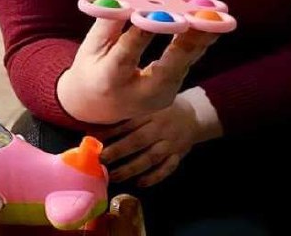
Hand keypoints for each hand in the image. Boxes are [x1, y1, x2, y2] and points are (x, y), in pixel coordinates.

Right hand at [57, 0, 218, 123]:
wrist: (96, 109)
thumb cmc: (93, 66)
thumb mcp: (94, 41)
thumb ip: (109, 8)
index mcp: (109, 79)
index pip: (129, 51)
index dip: (144, 30)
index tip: (159, 8)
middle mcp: (138, 93)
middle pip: (168, 64)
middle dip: (188, 37)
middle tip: (205, 13)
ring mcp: (159, 96)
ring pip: (185, 62)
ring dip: (202, 34)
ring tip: (217, 12)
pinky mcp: (171, 92)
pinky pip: (188, 61)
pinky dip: (199, 39)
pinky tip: (212, 20)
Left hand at [100, 89, 215, 187]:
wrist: (195, 115)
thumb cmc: (163, 111)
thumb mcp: (150, 107)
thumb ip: (128, 117)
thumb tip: (94, 129)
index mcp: (153, 111)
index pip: (131, 122)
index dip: (112, 132)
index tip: (95, 141)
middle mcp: (162, 126)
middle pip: (140, 140)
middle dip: (119, 151)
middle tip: (102, 160)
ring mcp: (172, 142)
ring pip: (151, 157)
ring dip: (132, 168)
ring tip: (114, 176)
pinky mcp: (179, 155)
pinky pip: (167, 168)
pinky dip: (154, 177)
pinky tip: (140, 182)